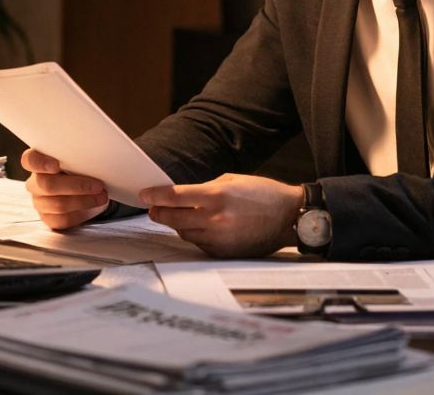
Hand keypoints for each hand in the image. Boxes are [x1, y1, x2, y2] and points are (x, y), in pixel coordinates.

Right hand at [22, 148, 108, 229]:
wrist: (87, 190)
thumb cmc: (80, 169)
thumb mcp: (79, 159)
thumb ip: (78, 157)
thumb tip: (94, 156)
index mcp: (38, 162)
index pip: (29, 160)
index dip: (41, 163)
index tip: (56, 165)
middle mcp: (35, 183)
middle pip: (47, 185)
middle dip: (76, 185)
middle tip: (98, 185)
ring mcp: (39, 202)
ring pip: (58, 204)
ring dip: (84, 200)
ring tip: (101, 195)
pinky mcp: (49, 218)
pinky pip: (63, 219)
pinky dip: (82, 212)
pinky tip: (94, 204)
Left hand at [139, 173, 304, 257]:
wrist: (288, 218)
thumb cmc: (263, 194)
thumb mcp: (232, 181)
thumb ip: (205, 189)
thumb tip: (183, 196)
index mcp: (217, 196)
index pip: (175, 197)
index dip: (155, 195)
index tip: (144, 195)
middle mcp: (215, 219)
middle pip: (173, 218)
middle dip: (160, 212)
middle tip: (154, 208)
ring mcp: (219, 239)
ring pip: (184, 233)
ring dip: (176, 224)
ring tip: (175, 215)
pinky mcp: (223, 252)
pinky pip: (199, 244)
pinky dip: (195, 235)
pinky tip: (200, 227)